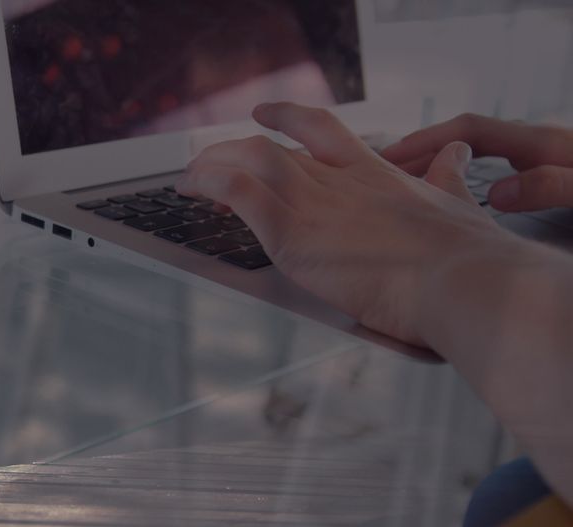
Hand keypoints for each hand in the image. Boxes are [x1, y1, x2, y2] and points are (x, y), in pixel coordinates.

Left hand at [177, 103, 521, 345]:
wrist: (463, 280)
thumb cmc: (468, 256)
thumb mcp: (459, 203)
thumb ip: (447, 178)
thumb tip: (457, 155)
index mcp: (372, 174)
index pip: (321, 128)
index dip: (286, 116)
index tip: (264, 113)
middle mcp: (338, 182)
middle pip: (270, 150)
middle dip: (231, 156)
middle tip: (209, 168)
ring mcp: (315, 206)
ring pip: (248, 162)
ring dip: (211, 167)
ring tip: (189, 181)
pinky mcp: (296, 237)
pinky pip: (239, 194)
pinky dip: (210, 185)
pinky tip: (192, 190)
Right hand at [382, 114, 572, 212]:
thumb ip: (547, 187)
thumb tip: (498, 195)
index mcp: (538, 141)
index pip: (469, 130)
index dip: (428, 140)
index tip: (393, 156)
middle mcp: (531, 139)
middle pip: (463, 135)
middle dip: (421, 147)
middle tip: (381, 166)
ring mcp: (534, 151)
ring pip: (473, 147)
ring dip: (437, 157)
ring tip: (402, 176)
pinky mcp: (537, 163)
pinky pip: (485, 158)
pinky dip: (457, 167)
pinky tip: (447, 183)